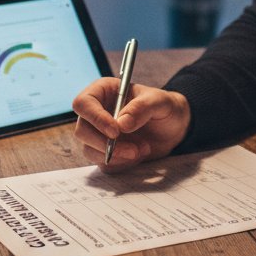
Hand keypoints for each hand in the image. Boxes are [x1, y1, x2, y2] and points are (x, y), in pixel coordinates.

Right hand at [72, 78, 190, 170]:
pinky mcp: (106, 152)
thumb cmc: (164, 107)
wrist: (173, 127)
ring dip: (117, 155)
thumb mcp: (160, 101)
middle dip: (106, 143)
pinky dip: (122, 163)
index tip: (115, 132)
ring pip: (90, 150)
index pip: (83, 103)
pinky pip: (104, 163)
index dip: (95, 118)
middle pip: (82, 131)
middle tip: (133, 149)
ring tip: (144, 149)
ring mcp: (99, 134)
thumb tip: (121, 123)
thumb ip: (142, 108)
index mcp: (104, 91)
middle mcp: (97, 112)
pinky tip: (139, 154)